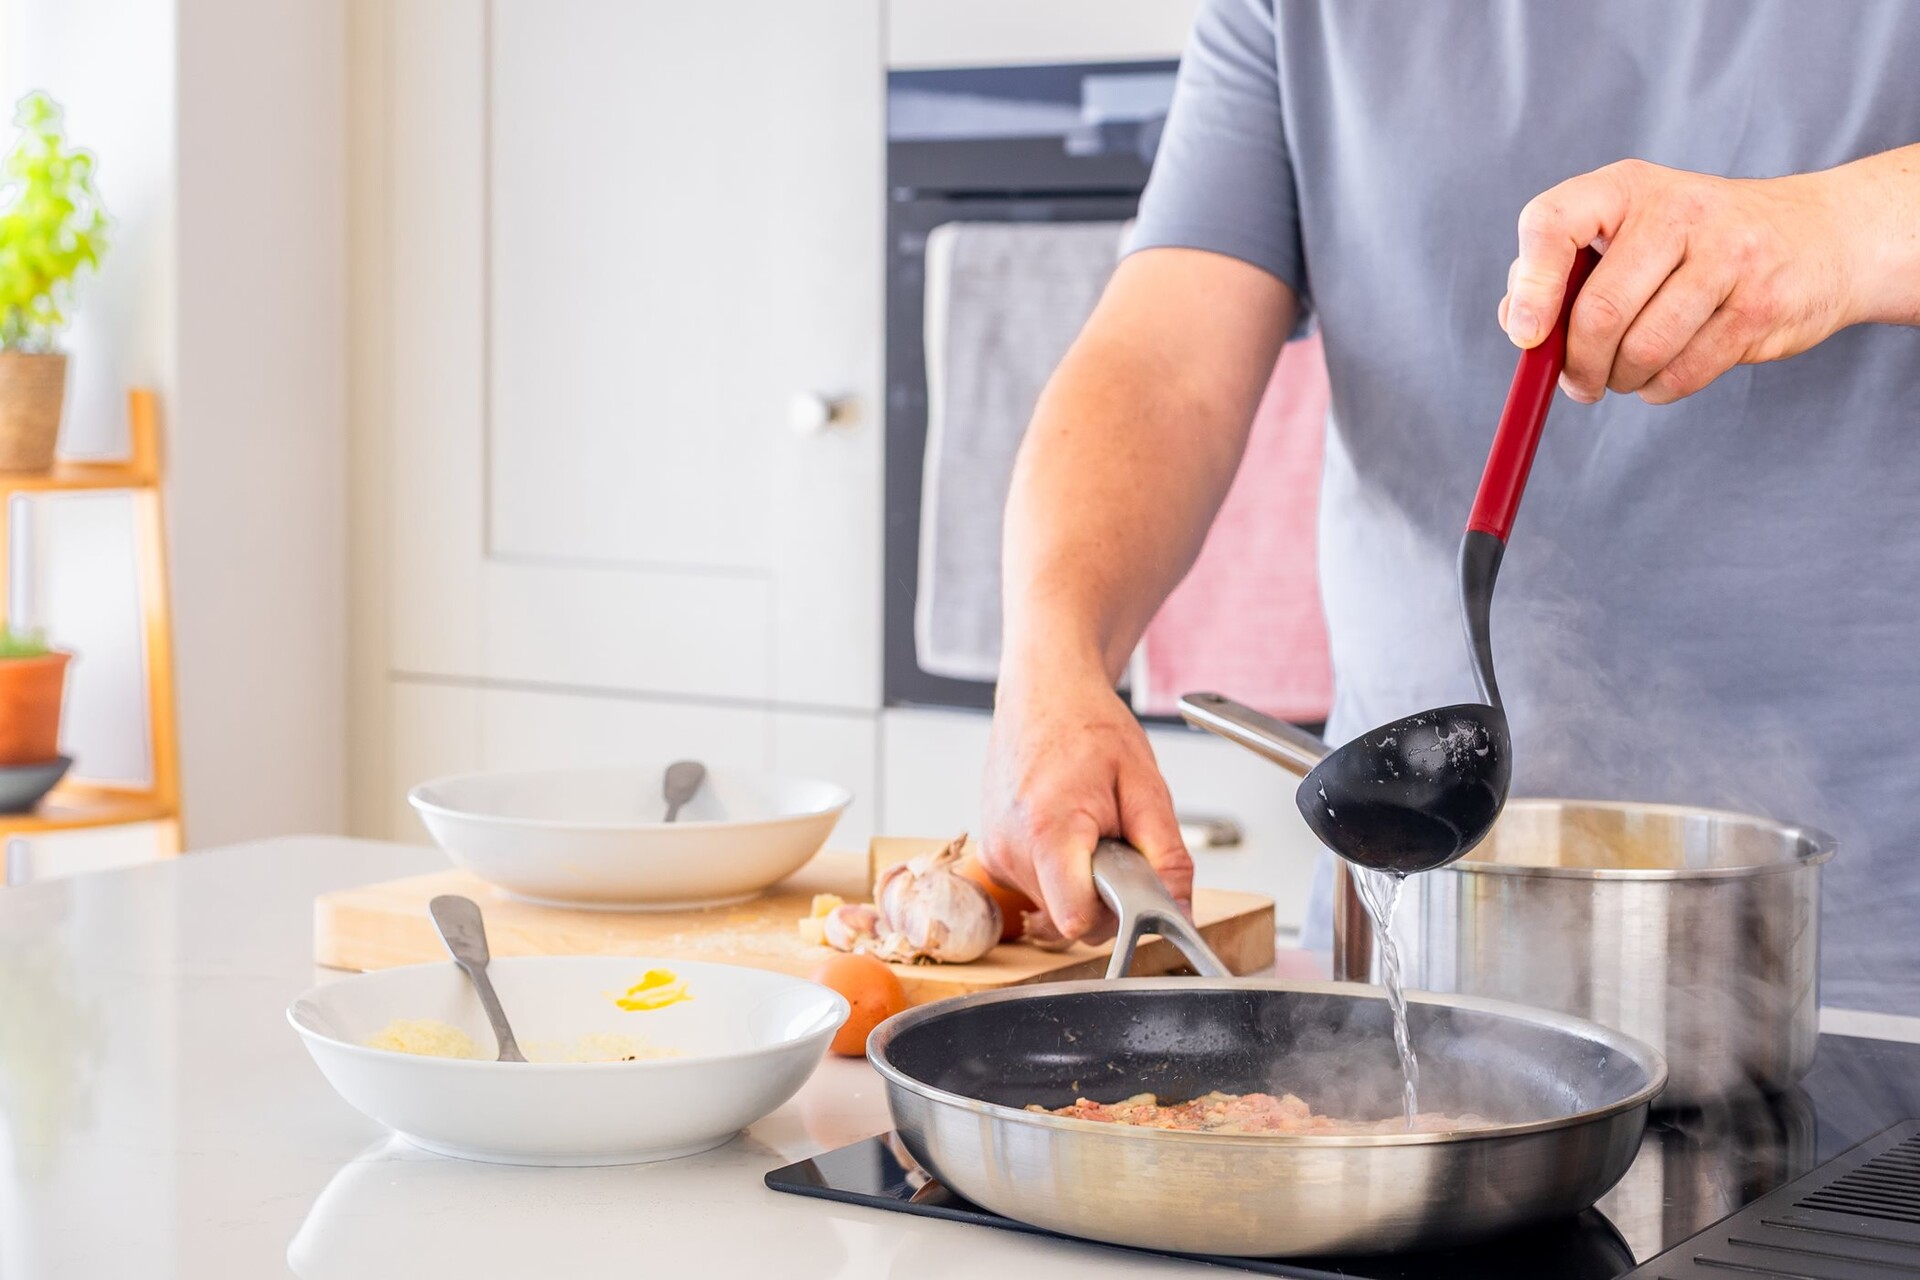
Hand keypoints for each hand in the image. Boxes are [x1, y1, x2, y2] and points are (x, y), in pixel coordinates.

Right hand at [980, 664, 1190, 941]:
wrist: (1044, 692)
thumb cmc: (1088, 726)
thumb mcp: (1145, 786)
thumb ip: (1167, 856)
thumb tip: (1181, 910)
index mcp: (1048, 831)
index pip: (1075, 921)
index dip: (1113, 917)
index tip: (1131, 888)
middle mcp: (1010, 850)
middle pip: (1069, 919)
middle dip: (1104, 895)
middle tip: (1116, 841)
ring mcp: (996, 854)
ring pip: (1054, 907)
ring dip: (1083, 882)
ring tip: (1089, 828)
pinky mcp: (992, 855)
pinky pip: (1037, 889)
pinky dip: (1061, 872)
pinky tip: (1069, 830)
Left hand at [1498, 158, 1863, 404]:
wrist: (1820, 236)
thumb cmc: (1694, 244)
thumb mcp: (1627, 233)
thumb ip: (1562, 273)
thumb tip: (1519, 324)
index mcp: (1625, 188)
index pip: (1554, 224)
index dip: (1531, 286)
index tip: (1527, 336)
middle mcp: (1678, 211)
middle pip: (1601, 311)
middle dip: (1577, 365)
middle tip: (1577, 383)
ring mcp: (1729, 256)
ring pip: (1642, 351)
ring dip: (1621, 381)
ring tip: (1624, 374)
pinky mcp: (1761, 305)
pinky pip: (1684, 373)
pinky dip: (1659, 388)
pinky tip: (1664, 372)